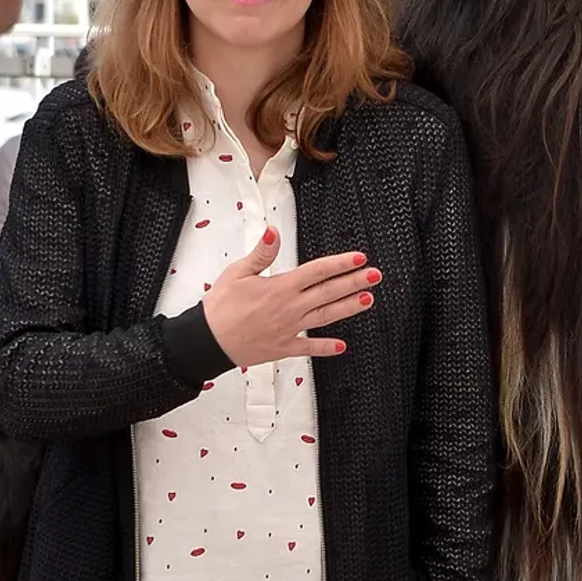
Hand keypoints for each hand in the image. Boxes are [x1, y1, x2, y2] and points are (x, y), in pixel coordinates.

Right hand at [201, 227, 377, 367]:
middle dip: (354, 282)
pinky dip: (325, 347)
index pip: (318, 271)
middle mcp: (290, 308)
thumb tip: (274, 232)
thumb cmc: (219, 307)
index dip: (341, 263)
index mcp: (280, 288)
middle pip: (329, 292)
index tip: (358, 257)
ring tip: (367, 300)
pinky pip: (309, 348)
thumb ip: (261, 253)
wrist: (207, 341)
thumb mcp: (237, 273)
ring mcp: (289, 329)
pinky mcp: (283, 348)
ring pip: (326, 317)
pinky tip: (341, 345)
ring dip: (348, 308)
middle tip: (374, 276)